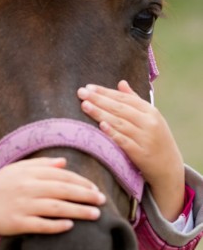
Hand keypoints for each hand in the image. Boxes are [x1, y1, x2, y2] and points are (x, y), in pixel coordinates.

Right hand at [0, 157, 105, 249]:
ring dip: (78, 211)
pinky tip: (70, 226)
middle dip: (85, 195)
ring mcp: (22, 206)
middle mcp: (26, 188)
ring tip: (95, 214)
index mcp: (28, 173)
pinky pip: (41, 224)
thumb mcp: (16, 169)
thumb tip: (64, 162)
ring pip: (56, 207)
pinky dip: (56, 225)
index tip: (95, 188)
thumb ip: (40, 164)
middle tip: (102, 200)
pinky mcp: (17, 222)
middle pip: (62, 190)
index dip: (81, 181)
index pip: (61, 175)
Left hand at [77, 80, 184, 220]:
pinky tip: (101, 126)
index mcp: (151, 111)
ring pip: (119, 123)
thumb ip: (134, 100)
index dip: (106, 92)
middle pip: (120, 109)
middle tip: (81, 92)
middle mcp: (149, 123)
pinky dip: (113, 133)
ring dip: (100, 113)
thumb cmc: (155, 138)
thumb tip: (121, 83)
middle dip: (99, 99)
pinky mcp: (141, 154)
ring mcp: (145, 138)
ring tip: (85, 105)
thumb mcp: (150, 118)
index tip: (89, 87)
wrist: (168, 167)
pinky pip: (124, 142)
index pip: (124, 98)